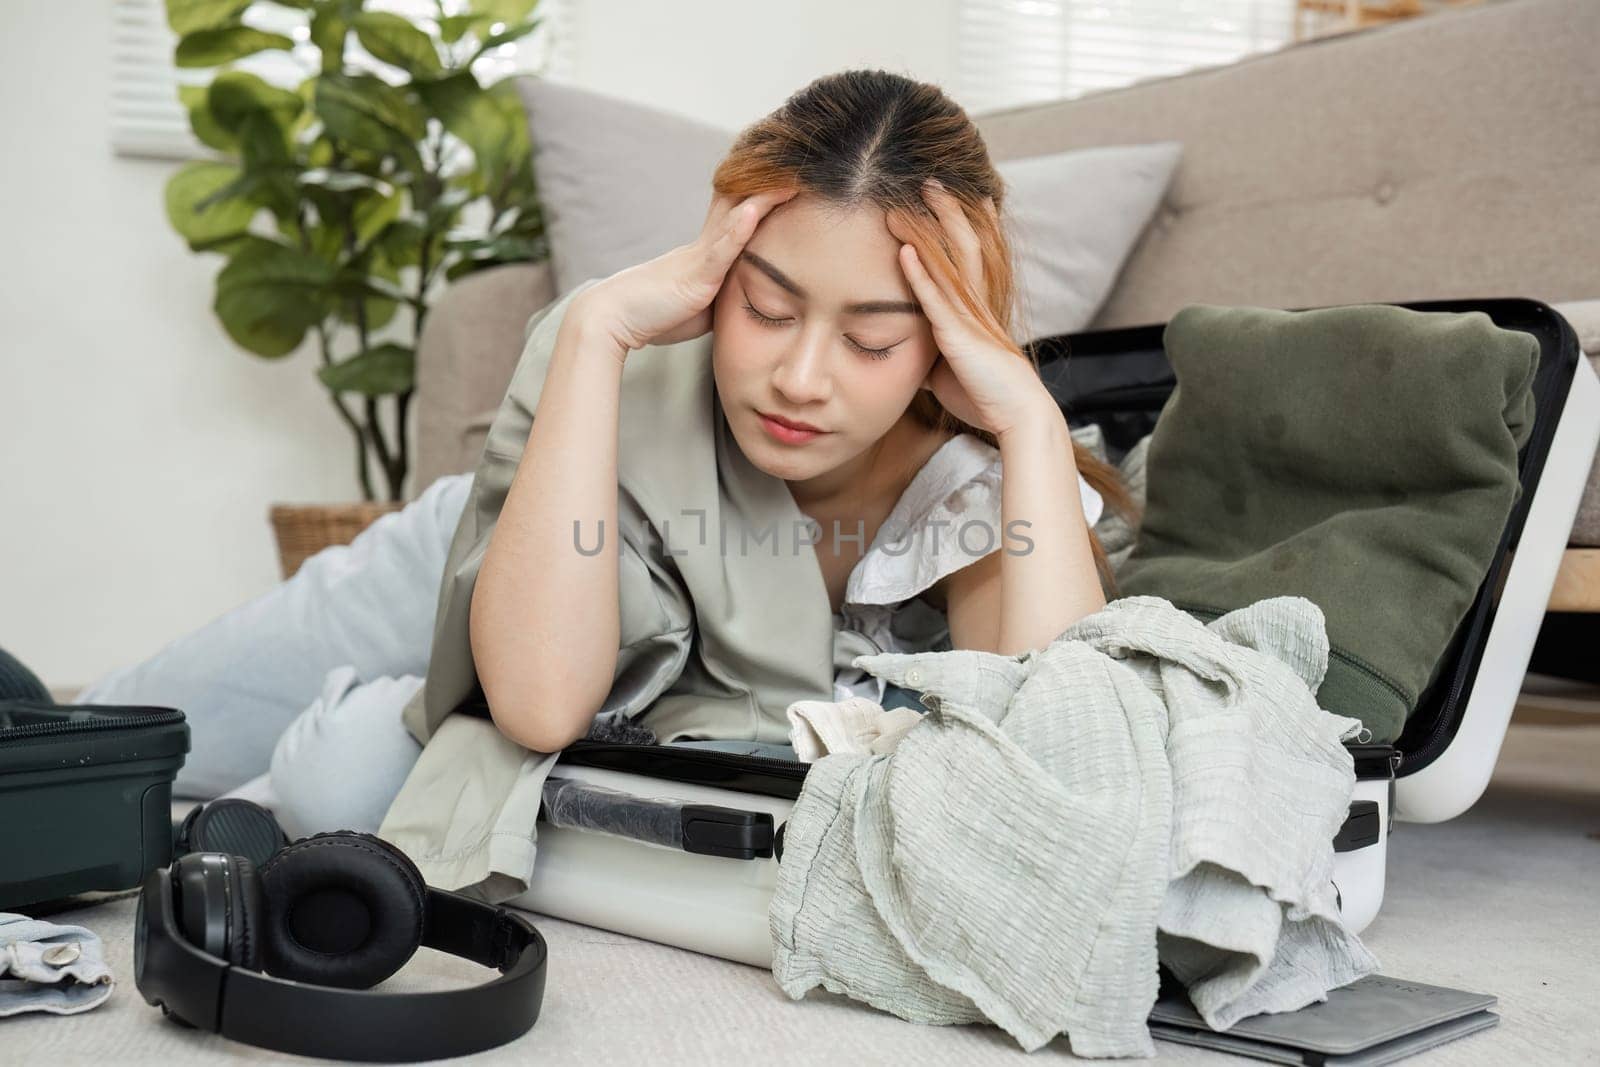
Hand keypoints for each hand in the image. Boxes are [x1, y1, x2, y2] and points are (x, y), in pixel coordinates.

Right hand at [575, 186, 798, 356]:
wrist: (613, 317)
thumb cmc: (654, 313)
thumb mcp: (700, 305)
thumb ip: (723, 296)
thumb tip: (746, 302)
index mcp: (708, 252)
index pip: (741, 214)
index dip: (765, 195)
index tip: (792, 179)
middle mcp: (706, 246)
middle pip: (742, 204)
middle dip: (771, 185)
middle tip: (801, 163)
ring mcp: (701, 257)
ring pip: (737, 218)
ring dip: (765, 197)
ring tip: (793, 177)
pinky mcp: (696, 275)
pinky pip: (721, 248)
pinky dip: (740, 228)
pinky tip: (757, 209)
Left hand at [887, 179, 1056, 438]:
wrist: (1015, 414)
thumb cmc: (986, 395)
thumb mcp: (952, 369)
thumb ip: (935, 354)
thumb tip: (916, 359)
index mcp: (979, 308)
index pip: (973, 256)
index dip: (967, 223)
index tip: (957, 196)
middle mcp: (977, 304)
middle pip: (966, 244)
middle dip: (949, 211)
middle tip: (932, 181)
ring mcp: (969, 317)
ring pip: (952, 260)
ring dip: (931, 228)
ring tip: (915, 199)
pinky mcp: (957, 336)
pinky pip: (934, 298)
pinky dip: (918, 273)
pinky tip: (903, 250)